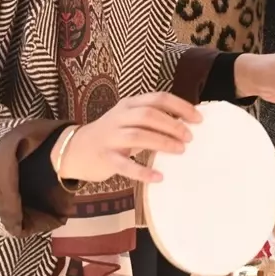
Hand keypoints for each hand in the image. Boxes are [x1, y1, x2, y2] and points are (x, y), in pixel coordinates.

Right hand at [53, 93, 202, 183]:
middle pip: (148, 114)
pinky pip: (125, 165)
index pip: (158, 98)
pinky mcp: (105, 158)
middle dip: (172, 125)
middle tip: (190, 137)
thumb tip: (187, 124)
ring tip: (180, 150)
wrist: (76, 149)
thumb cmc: (113, 135)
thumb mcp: (130, 120)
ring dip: (162, 142)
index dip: (180, 107)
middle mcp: (119, 116)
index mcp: (129, 104)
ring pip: (137, 135)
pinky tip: (158, 177)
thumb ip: (153, 119)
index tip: (198, 119)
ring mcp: (110, 137)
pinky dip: (143, 171)